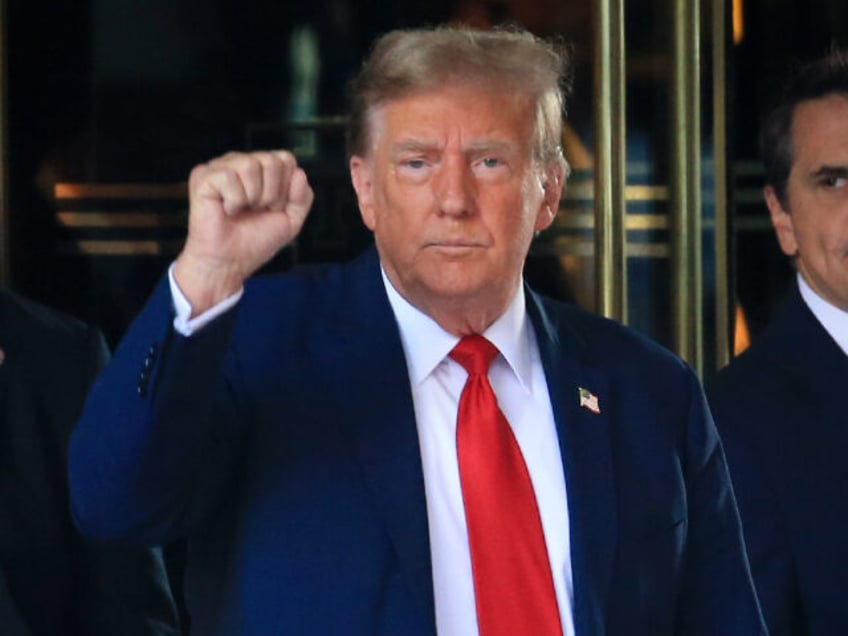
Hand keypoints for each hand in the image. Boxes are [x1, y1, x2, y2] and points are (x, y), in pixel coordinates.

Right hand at [173, 150, 313, 314]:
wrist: (229, 263)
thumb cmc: (255, 242)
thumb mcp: (291, 221)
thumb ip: (303, 197)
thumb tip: (300, 172)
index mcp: (260, 168)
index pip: (285, 159)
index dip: (286, 188)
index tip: (273, 208)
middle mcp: (240, 162)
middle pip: (272, 160)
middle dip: (271, 194)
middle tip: (256, 210)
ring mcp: (220, 167)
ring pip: (250, 165)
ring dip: (252, 197)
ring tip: (241, 210)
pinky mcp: (203, 176)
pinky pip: (229, 176)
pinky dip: (234, 201)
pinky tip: (226, 210)